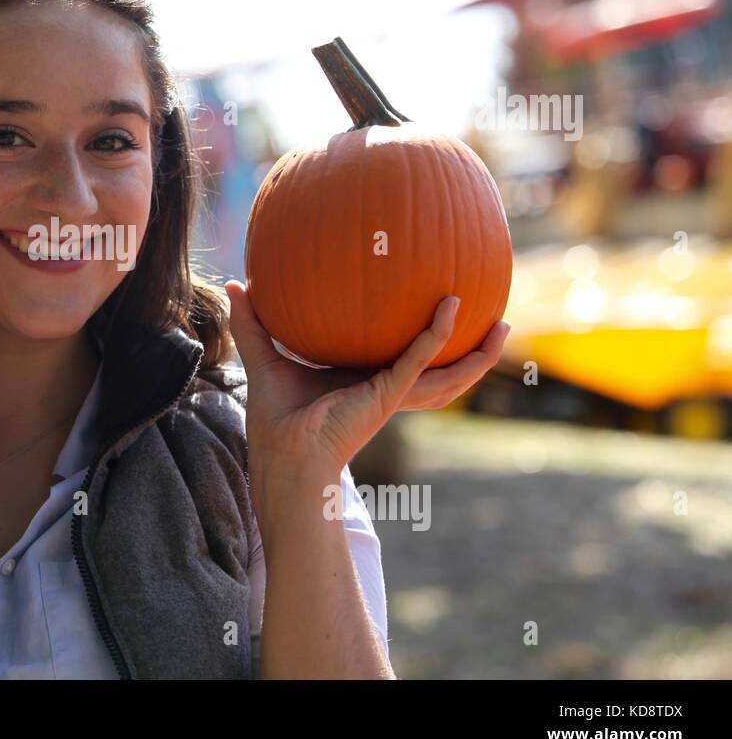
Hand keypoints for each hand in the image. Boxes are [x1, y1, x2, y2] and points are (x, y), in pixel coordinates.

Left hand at [223, 280, 507, 505]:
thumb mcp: (264, 359)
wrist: (282, 455)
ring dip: (479, 354)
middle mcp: (385, 389)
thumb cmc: (275, 418)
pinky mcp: (388, 394)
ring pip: (448, 373)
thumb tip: (236, 284)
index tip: (436, 313)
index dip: (423, 342)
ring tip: (503, 324)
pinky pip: (420, 358)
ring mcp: (391, 393)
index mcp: (363, 382)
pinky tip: (450, 307)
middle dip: (471, 354)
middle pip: (440, 371)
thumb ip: (253, 323)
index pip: (401, 361)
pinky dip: (437, 335)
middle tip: (493, 322)